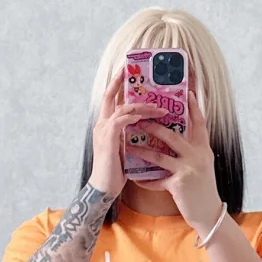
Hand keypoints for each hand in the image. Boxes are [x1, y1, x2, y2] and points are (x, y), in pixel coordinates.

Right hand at [88, 67, 166, 198]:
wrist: (104, 188)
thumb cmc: (115, 172)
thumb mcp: (124, 149)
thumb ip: (130, 136)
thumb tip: (144, 127)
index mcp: (105, 126)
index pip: (109, 100)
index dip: (115, 85)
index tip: (124, 73)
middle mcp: (102, 125)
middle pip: (110, 97)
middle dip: (121, 83)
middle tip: (136, 74)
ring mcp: (104, 131)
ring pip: (123, 109)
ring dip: (142, 107)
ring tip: (159, 109)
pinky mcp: (108, 139)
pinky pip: (121, 121)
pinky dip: (133, 117)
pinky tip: (144, 117)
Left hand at [130, 81, 222, 234]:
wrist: (209, 212)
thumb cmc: (203, 188)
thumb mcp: (203, 165)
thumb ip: (192, 150)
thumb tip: (176, 137)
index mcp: (204, 149)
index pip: (200, 123)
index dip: (194, 107)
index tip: (188, 92)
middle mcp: (197, 156)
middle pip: (173, 136)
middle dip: (155, 127)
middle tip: (140, 118)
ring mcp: (188, 170)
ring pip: (160, 156)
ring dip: (142, 150)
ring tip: (129, 145)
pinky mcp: (178, 185)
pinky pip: (157, 180)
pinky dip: (145, 180)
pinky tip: (134, 178)